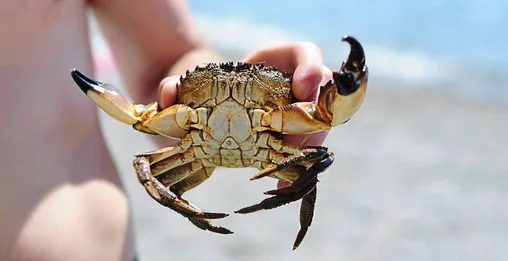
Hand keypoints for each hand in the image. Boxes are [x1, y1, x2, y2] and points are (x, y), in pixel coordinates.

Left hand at [157, 42, 332, 187]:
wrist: (213, 108)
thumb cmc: (208, 89)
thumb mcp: (193, 84)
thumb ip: (177, 86)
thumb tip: (167, 97)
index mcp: (280, 61)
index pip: (308, 55)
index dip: (311, 69)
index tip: (300, 87)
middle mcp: (298, 86)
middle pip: (324, 97)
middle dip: (314, 118)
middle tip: (292, 139)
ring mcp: (302, 113)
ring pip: (321, 126)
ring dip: (308, 147)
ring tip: (284, 167)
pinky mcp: (297, 137)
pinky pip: (308, 150)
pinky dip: (296, 167)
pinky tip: (281, 182)